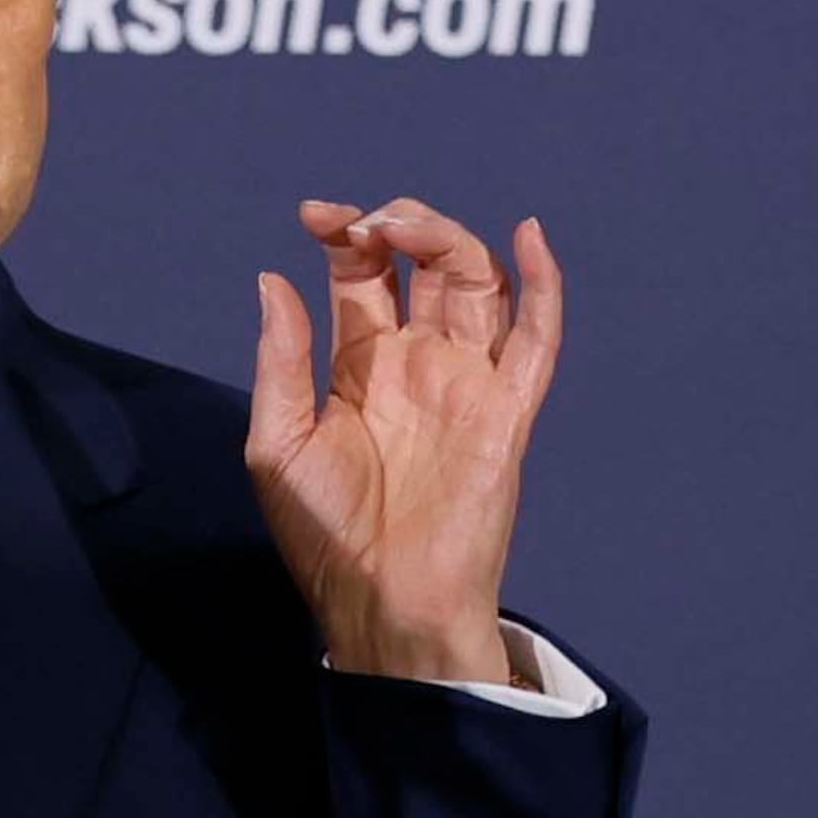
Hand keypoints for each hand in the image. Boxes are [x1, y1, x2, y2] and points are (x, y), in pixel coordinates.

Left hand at [248, 198, 562, 682]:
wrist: (382, 601)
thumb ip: (281, 360)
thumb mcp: (279, 442)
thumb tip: (274, 279)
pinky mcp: (508, 411)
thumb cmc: (326, 535)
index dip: (345, 236)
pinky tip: (530, 239)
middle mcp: (418, 363)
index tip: (316, 216)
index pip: (362, 277)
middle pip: (423, 266)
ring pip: (476, 284)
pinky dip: (543, 287)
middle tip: (362, 224)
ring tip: (408, 226)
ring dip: (450, 239)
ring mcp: (467, 382)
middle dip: (395, 227)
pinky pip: (537, 340)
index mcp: (360, 366)